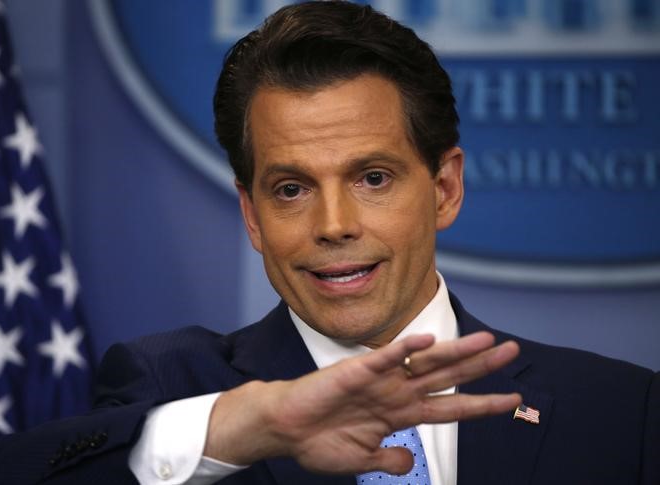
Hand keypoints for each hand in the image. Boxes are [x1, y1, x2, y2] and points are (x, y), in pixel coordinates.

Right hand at [204, 331, 519, 474]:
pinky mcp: (357, 371)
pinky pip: (386, 358)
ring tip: (487, 341)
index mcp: (401, 413)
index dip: (483, 404)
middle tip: (514, 350)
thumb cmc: (319, 442)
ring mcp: (381, 380)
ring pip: (426, 362)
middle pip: (448, 376)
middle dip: (482, 365)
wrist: (286, 431)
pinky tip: (427, 339)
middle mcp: (397, 392)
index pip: (451, 406)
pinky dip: (405, 348)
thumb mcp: (363, 459)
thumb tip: (412, 458)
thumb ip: (391, 457)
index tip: (514, 399)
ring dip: (457, 351)